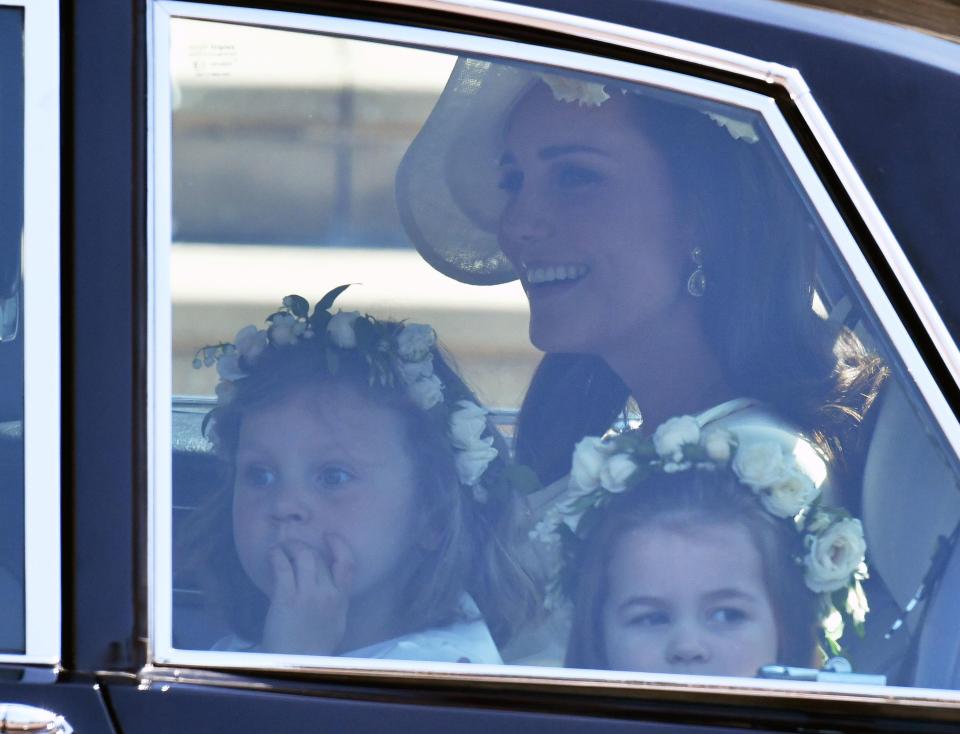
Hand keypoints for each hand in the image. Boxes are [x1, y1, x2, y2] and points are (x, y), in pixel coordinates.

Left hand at [258, 535, 354, 655]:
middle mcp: (327, 593)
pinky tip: (271, 554)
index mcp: (341, 600)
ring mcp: (307, 595)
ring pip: (302, 556)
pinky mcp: (286, 598)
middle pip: (318, 558)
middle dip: (304, 547)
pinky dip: (276, 555)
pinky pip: (282, 567)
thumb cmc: (315, 646)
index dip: (339, 545)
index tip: (329, 536)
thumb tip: (326, 583)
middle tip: (292, 546)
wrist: (296, 662)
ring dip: (290, 547)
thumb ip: (334, 601)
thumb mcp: (335, 622)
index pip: (346, 564)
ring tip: (280, 548)